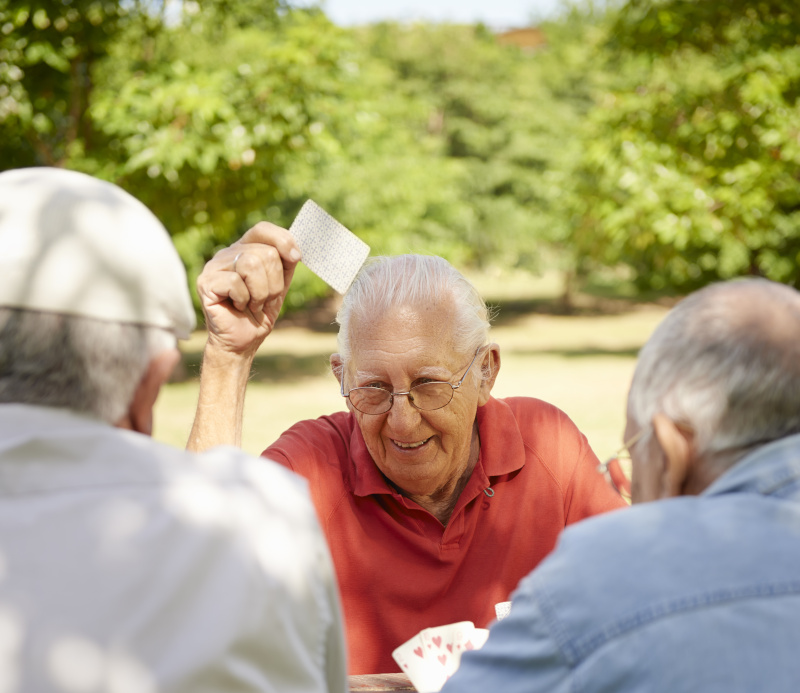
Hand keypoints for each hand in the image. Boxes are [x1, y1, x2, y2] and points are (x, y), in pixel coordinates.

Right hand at [197, 222, 300, 355]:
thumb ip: (285, 263)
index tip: (296, 258)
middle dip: (274, 283)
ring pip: (251, 264)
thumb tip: (295, 250)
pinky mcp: (205, 282)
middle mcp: (228, 254)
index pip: (262, 229)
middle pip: (264, 252)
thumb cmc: (259, 313)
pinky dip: (244, 300)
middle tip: (265, 299)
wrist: (241, 342)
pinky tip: (237, 307)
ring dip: (261, 292)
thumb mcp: (279, 285)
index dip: (282, 240)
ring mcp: (214, 266)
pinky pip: (235, 282)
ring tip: (253, 304)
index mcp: (245, 250)